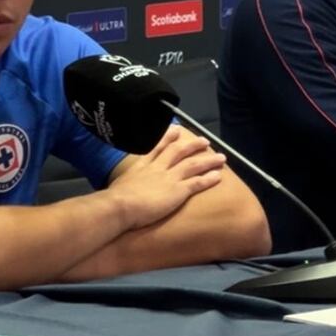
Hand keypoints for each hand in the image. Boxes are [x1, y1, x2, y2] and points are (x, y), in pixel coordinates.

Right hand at [108, 127, 225, 229]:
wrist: (120, 205)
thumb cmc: (115, 199)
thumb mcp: (117, 185)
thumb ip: (122, 185)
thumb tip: (117, 189)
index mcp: (142, 166)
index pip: (157, 148)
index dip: (168, 138)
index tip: (176, 130)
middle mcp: (158, 168)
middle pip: (179, 152)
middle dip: (193, 145)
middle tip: (204, 140)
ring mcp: (169, 178)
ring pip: (193, 165)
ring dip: (208, 160)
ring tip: (221, 157)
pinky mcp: (178, 191)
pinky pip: (197, 183)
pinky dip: (208, 178)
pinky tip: (218, 175)